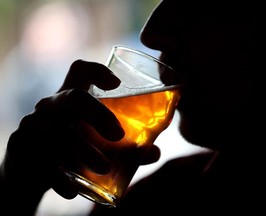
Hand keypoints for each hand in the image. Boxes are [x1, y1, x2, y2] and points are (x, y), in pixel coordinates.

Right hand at [1, 60, 159, 200]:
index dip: (97, 71)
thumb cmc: (72, 150)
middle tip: (119, 136)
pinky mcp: (21, 145)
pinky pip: (41, 158)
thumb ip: (126, 148)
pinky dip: (59, 176)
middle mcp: (52, 105)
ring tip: (104, 168)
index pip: (80, 71)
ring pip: (59, 132)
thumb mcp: (97, 144)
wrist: (32, 170)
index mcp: (71, 98)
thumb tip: (154, 152)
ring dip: (84, 151)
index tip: (117, 83)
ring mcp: (34, 123)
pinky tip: (72, 190)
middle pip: (74, 97)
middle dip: (98, 114)